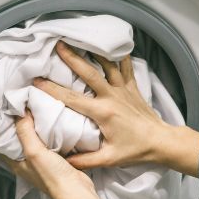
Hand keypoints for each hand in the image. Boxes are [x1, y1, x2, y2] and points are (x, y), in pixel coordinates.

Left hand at [2, 110, 113, 198]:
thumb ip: (25, 131)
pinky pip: (47, 142)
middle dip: (17, 124)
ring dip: (33, 127)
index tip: (3, 111)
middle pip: (17, 140)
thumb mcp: (34, 151)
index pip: (1, 143)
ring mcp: (40, 161)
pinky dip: (46, 132)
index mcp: (15, 163)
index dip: (0, 128)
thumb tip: (20, 110)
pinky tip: (50, 121)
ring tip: (32, 109)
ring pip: (33, 140)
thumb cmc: (52, 175)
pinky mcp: (54, 160)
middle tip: (19, 105)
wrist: (76, 191)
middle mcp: (25, 162)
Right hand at [34, 41, 198, 176]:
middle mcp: (112, 96)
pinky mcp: (133, 87)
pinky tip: (114, 43)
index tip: (37, 82)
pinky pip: (126, 66)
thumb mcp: (109, 159)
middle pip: (89, 72)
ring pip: (108, 64)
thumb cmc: (135, 150)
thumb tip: (62, 160)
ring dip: (94, 50)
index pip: (72, 99)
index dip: (52, 90)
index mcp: (103, 112)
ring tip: (82, 37)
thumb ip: (84, 161)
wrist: (161, 142)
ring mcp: (124, 89)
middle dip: (71, 58)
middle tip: (57, 45)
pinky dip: (120, 54)